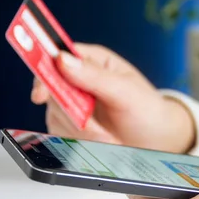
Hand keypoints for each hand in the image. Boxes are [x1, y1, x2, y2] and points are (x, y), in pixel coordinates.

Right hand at [31, 44, 194, 152]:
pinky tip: (98, 142)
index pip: (57, 56)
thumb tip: (62, 59)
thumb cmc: (148, 111)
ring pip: (55, 114)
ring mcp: (72, 104)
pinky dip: (78, 141)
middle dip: (71, 112)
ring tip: (107, 138)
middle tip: (93, 127)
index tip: (41, 94)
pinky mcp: (70, 126)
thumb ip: (95, 76)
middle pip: (52, 89)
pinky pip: (60, 132)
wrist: (157, 142)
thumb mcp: (126, 91)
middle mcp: (78, 79)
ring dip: (79, 130)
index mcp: (92, 60)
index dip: (44, 70)